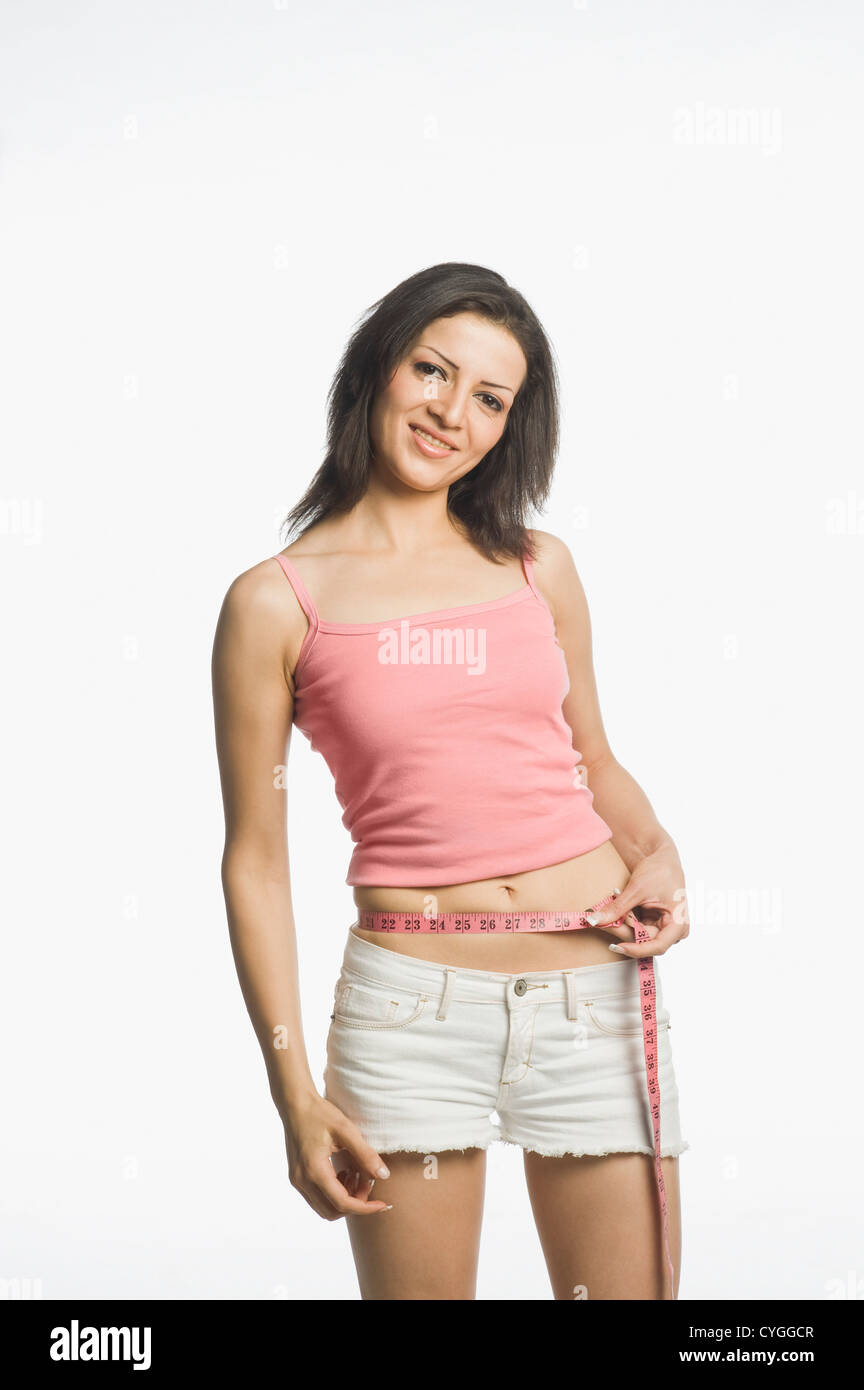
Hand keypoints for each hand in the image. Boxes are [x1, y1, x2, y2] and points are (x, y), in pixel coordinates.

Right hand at [282, 1093, 392, 1220]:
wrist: (294, 1104)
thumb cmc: (320, 1114)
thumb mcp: (346, 1131)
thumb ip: (365, 1154)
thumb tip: (384, 1176)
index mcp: (314, 1171)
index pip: (343, 1203)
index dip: (366, 1207)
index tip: (383, 1204)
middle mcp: (302, 1181)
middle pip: (333, 1211)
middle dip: (355, 1203)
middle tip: (367, 1181)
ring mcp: (297, 1180)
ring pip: (324, 1208)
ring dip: (344, 1200)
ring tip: (355, 1175)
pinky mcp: (297, 1177)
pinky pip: (317, 1198)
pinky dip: (333, 1193)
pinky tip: (343, 1173)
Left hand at [587, 842, 689, 958]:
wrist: (660, 857)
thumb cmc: (659, 870)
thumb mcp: (637, 889)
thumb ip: (617, 908)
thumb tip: (595, 921)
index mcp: (678, 924)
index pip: (657, 946)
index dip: (636, 949)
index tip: (615, 945)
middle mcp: (672, 930)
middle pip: (644, 941)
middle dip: (623, 929)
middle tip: (602, 921)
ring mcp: (662, 927)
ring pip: (637, 935)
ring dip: (622, 923)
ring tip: (611, 907)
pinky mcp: (652, 923)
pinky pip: (635, 927)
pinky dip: (624, 919)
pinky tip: (616, 909)